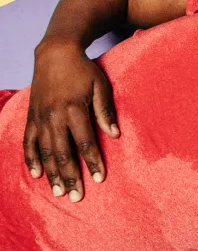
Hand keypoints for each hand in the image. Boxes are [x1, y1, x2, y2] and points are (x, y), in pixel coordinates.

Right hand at [24, 40, 118, 201]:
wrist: (55, 53)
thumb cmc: (83, 70)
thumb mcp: (101, 85)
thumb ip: (105, 111)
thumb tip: (115, 135)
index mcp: (73, 109)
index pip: (85, 142)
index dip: (93, 161)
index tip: (100, 179)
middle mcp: (54, 116)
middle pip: (63, 152)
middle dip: (71, 176)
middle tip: (77, 197)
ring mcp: (40, 118)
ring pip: (45, 152)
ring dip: (52, 174)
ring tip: (59, 192)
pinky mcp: (31, 117)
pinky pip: (29, 142)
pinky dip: (31, 159)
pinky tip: (37, 175)